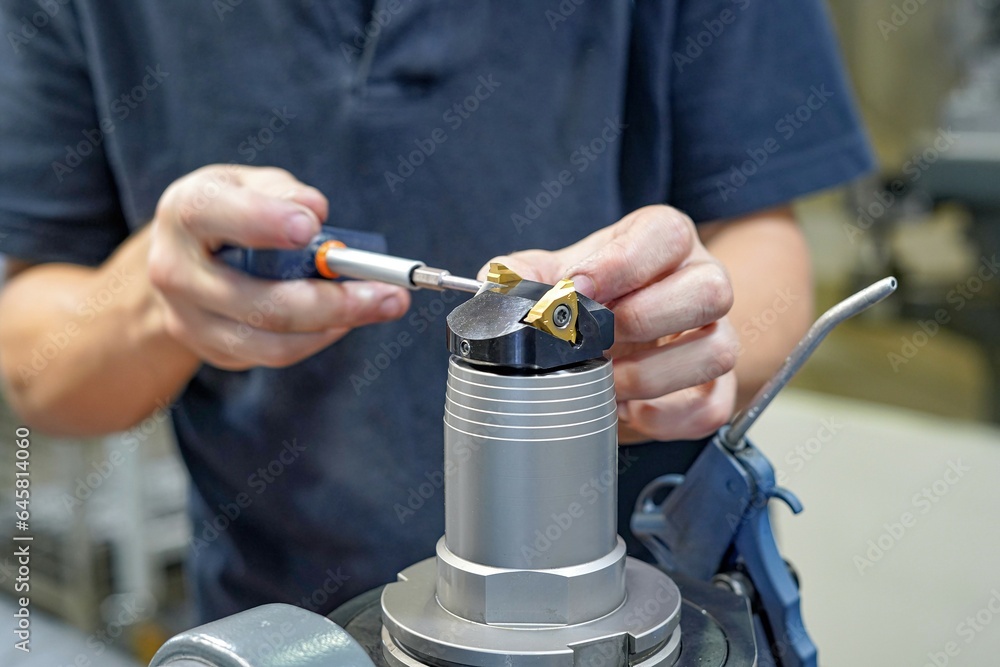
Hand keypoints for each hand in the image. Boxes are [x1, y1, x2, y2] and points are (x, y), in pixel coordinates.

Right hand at [148, 165, 408, 369]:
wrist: (183, 259)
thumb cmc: (231, 211)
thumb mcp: (251, 184)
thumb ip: (284, 192)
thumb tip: (316, 211)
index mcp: (186, 211)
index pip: (218, 215)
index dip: (266, 221)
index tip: (312, 226)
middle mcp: (177, 270)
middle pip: (262, 302)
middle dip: (335, 301)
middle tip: (390, 293)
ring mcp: (189, 318)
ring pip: (274, 342)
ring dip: (338, 325)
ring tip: (381, 304)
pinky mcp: (211, 349)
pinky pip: (275, 353)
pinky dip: (320, 337)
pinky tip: (345, 318)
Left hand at [480, 205, 737, 442]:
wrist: (621, 339)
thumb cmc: (592, 296)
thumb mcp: (553, 273)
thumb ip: (522, 275)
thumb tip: (497, 289)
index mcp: (663, 241)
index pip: (667, 234)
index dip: (623, 263)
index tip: (577, 288)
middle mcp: (701, 282)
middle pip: (712, 289)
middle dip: (644, 320)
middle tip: (596, 341)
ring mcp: (717, 335)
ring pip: (718, 351)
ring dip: (651, 375)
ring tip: (604, 381)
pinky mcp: (719, 388)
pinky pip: (710, 407)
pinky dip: (662, 416)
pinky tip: (625, 407)